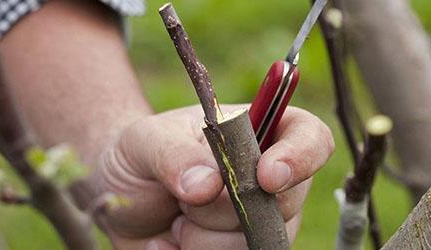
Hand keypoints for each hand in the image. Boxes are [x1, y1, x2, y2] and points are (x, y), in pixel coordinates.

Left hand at [92, 104, 333, 248]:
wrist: (119, 195)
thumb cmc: (139, 155)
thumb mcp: (145, 141)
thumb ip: (174, 155)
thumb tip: (207, 186)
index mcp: (258, 133)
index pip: (311, 138)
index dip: (301, 158)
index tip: (265, 177)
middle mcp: (267, 180)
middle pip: (284, 203)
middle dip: (224, 207)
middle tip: (183, 195)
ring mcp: (258, 222)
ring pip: (257, 243)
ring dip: (203, 238)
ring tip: (176, 219)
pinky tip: (167, 243)